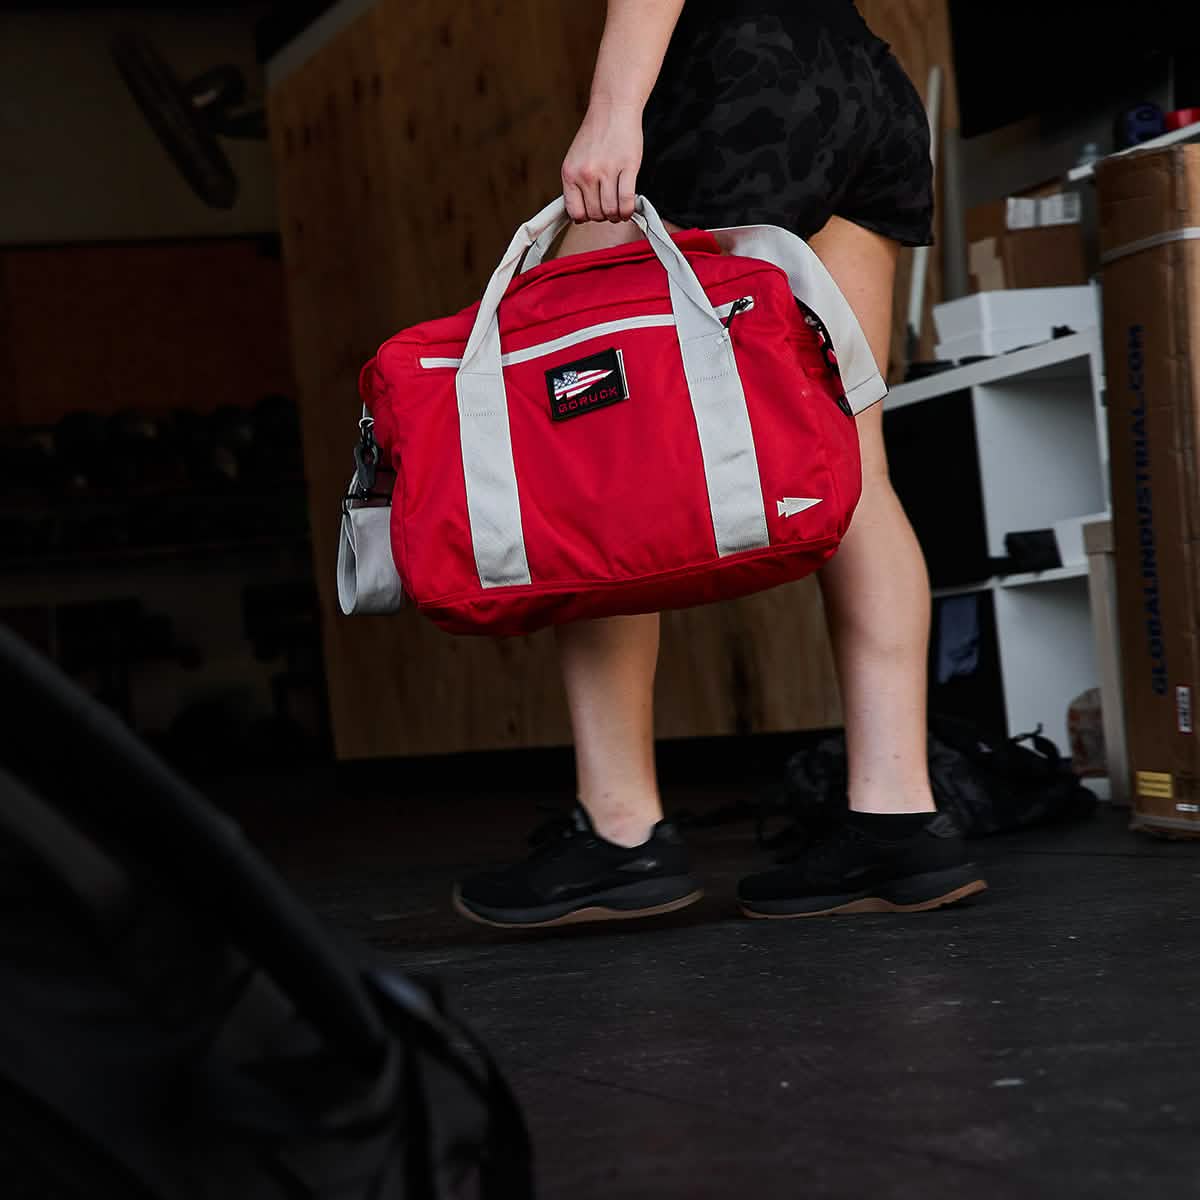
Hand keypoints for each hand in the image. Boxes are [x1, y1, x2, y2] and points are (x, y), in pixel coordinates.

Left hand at [561, 100, 642, 222]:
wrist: (613, 109)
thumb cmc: (596, 136)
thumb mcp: (575, 160)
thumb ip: (576, 185)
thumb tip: (580, 215)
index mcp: (570, 173)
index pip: (575, 212)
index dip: (585, 217)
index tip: (592, 213)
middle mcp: (586, 173)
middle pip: (595, 214)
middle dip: (603, 216)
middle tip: (609, 208)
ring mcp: (606, 170)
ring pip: (611, 211)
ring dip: (617, 215)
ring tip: (619, 208)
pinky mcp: (627, 167)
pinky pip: (626, 201)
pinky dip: (628, 211)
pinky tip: (628, 209)